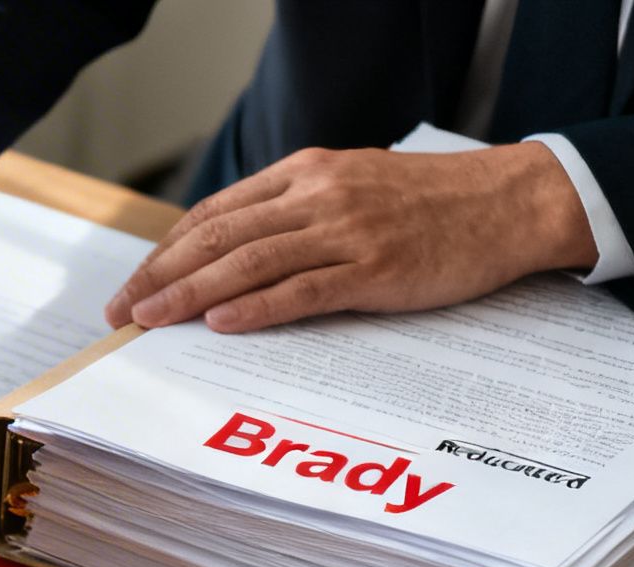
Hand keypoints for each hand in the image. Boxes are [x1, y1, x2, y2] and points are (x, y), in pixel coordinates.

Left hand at [103, 143, 600, 333]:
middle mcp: (317, 197)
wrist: (512, 200)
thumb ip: (294, 213)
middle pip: (218, 238)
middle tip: (121, 313)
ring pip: (249, 263)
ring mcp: (347, 233)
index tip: (133, 284)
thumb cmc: (429, 203)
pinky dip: (255, 307)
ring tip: (150, 321)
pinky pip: (303, 291)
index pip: (214, 215)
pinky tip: (219, 323)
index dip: (165, 252)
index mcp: (304, 175)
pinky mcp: (377, 270)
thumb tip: (231, 254)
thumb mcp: (351, 187)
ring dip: (189, 295)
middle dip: (160, 277)